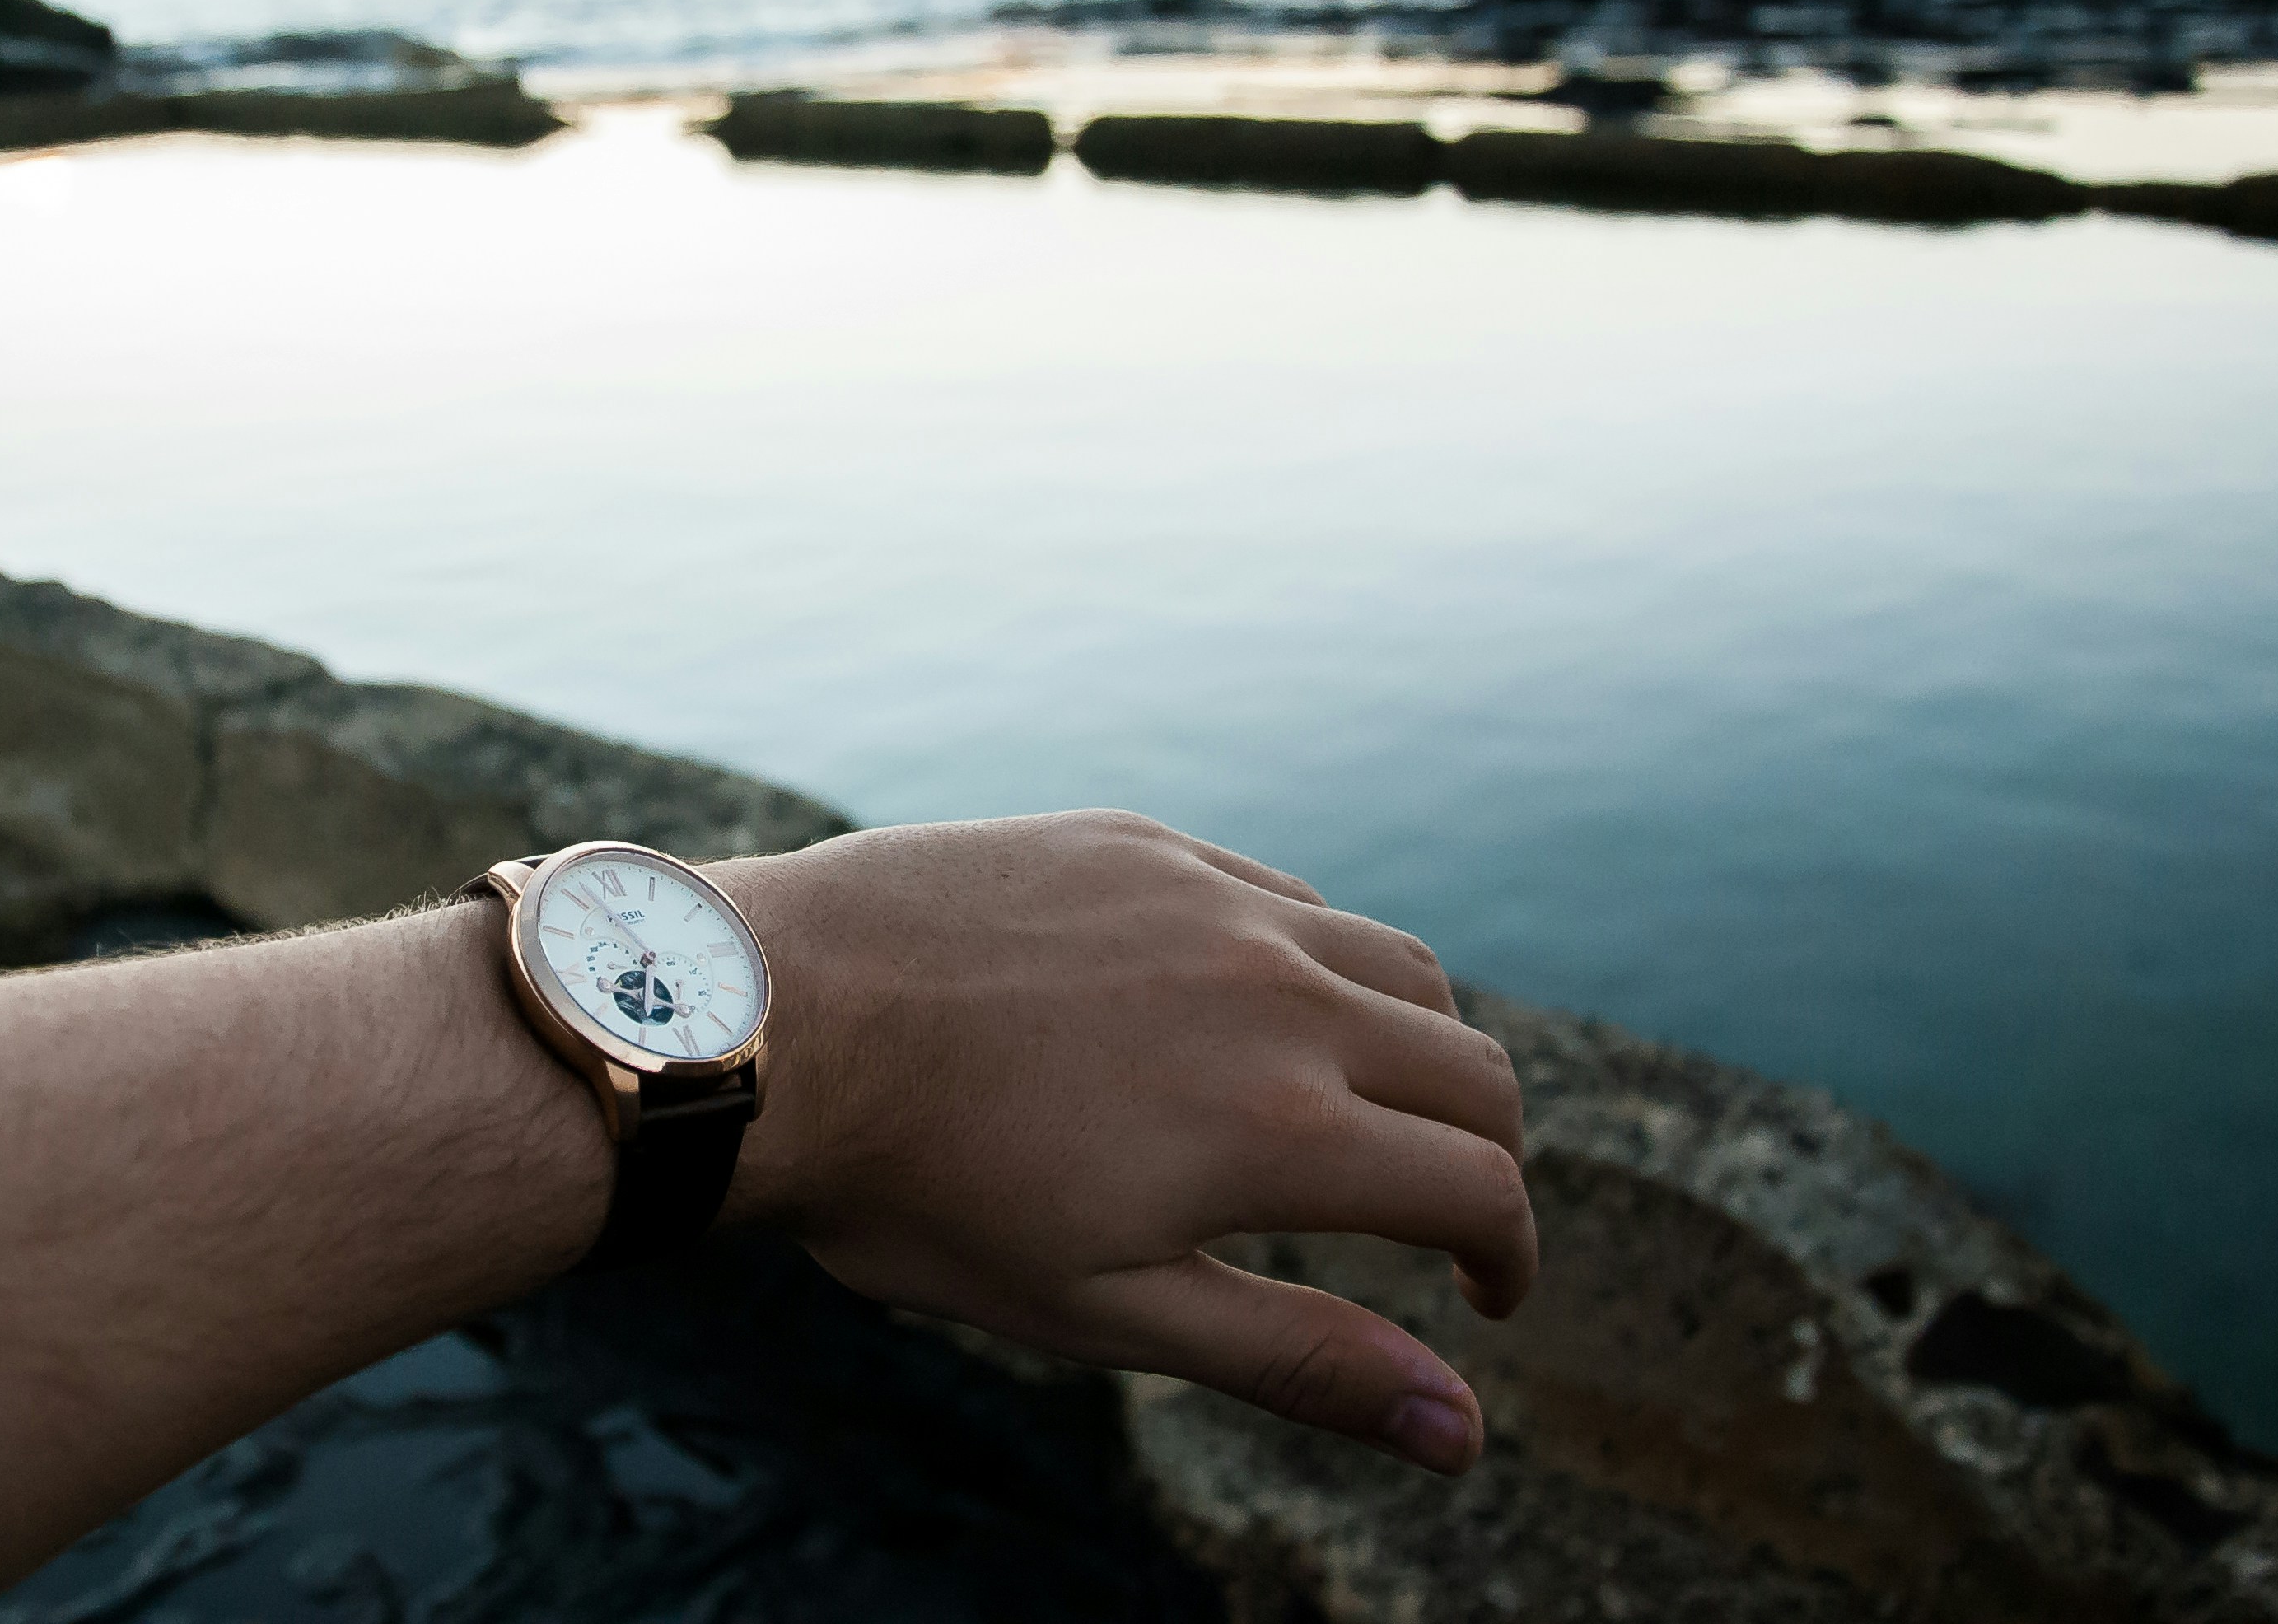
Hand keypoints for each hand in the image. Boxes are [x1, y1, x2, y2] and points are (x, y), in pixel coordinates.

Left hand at [714, 810, 1533, 1473]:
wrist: (770, 1023)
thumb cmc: (920, 1193)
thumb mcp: (1107, 1312)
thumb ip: (1298, 1360)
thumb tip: (1464, 1437)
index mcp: (1282, 1123)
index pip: (1478, 1187)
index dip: (1507, 1255)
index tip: (1483, 1297)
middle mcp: (1276, 990)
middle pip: (1468, 1064)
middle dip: (1487, 1154)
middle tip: (1446, 1213)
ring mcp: (1209, 896)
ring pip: (1394, 961)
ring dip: (1418, 1045)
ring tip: (1368, 1109)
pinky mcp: (1140, 841)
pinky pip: (1287, 892)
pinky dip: (1317, 960)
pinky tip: (1255, 1009)